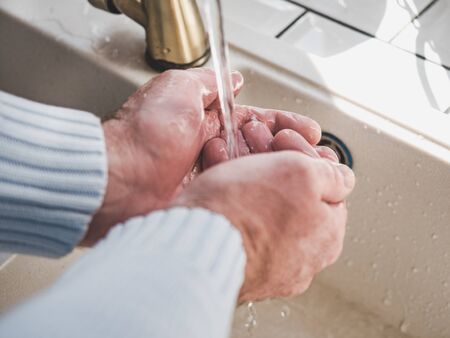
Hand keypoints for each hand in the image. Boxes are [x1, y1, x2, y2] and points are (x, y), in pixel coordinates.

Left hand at [83, 69, 323, 245]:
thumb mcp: (177, 89)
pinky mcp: (209, 201)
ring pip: (255, 171)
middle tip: (308, 148)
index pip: (255, 120)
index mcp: (205, 122)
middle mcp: (210, 150)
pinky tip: (276, 187)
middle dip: (288, 147)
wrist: (119, 180)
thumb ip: (208, 82)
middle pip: (260, 148)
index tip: (307, 129)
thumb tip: (232, 80)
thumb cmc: (143, 133)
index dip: (283, 123)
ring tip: (297, 164)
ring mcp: (211, 177)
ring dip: (278, 167)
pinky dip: (261, 190)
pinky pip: (242, 194)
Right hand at [173, 147, 354, 301]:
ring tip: (228, 159)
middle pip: (295, 197)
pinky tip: (222, 190)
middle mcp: (306, 257)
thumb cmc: (244, 210)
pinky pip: (245, 228)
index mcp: (327, 234)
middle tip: (253, 143)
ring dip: (252, 179)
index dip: (303, 154)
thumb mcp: (299, 173)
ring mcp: (274, 267)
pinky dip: (236, 206)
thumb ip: (331, 174)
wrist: (195, 246)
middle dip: (275, 164)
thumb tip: (343, 177)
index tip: (282, 140)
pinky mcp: (245, 269)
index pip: (326, 185)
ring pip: (267, 210)